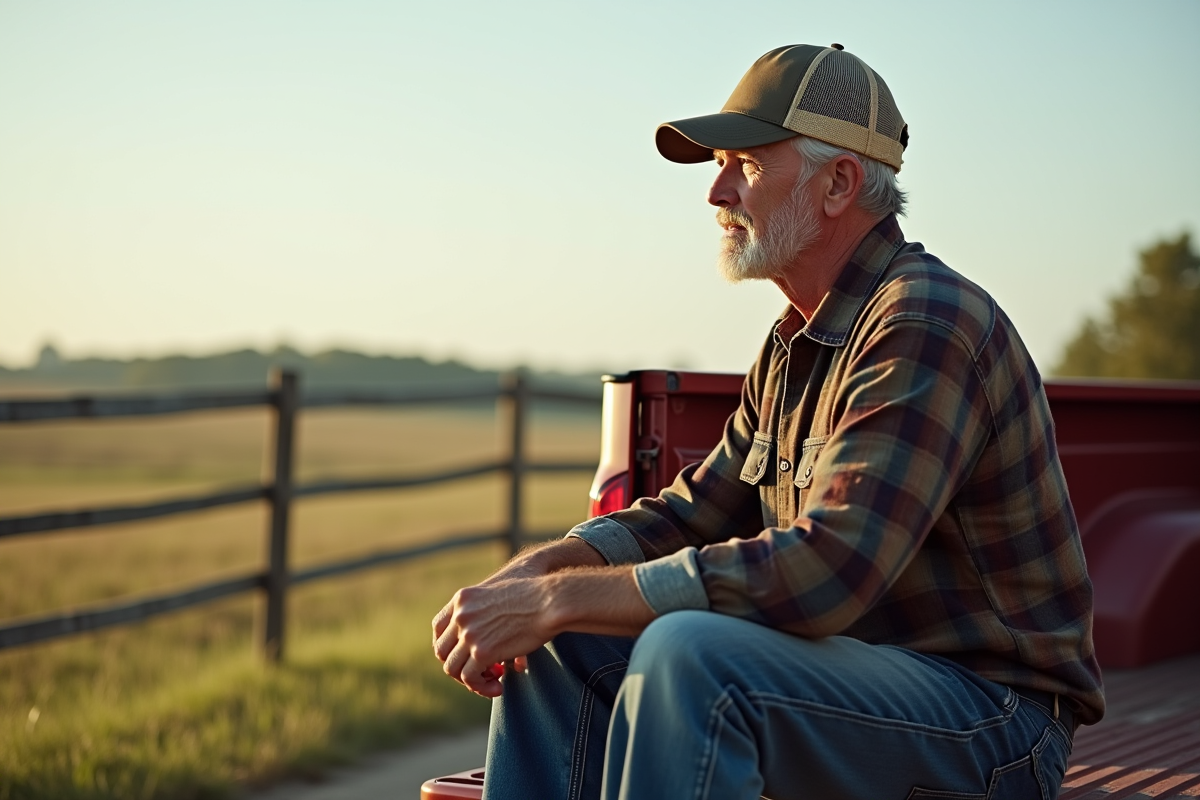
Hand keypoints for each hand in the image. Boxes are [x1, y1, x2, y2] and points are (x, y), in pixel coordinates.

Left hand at [432, 578, 555, 696]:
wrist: (551, 600)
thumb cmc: (537, 597)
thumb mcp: (503, 599)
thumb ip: (490, 620)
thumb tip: (498, 651)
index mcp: (463, 599)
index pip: (439, 628)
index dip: (450, 647)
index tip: (466, 656)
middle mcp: (461, 615)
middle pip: (443, 651)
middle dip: (460, 666)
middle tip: (485, 672)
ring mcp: (469, 633)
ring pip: (453, 668)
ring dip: (471, 680)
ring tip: (495, 681)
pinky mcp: (482, 651)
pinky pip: (470, 678)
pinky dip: (481, 687)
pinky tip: (499, 687)